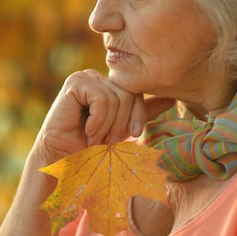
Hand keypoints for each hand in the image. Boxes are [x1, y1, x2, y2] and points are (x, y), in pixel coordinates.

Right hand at [33, 69, 174, 163]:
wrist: (64, 159)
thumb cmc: (91, 146)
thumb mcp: (123, 127)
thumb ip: (143, 112)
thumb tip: (172, 98)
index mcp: (109, 84)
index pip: (136, 92)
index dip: (138, 115)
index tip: (133, 134)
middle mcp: (97, 77)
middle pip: (128, 94)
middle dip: (121, 123)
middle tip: (106, 140)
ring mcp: (85, 77)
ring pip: (116, 98)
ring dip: (107, 126)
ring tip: (94, 137)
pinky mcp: (75, 83)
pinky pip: (101, 99)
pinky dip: (97, 121)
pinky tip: (86, 130)